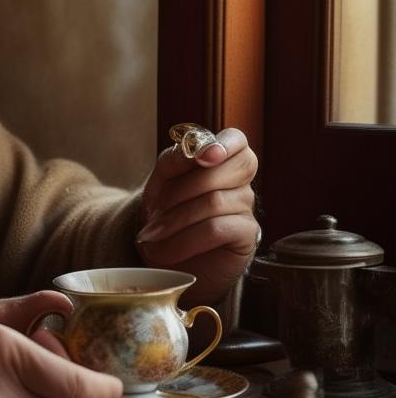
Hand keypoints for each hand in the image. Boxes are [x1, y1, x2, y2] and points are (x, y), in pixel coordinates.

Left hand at [137, 127, 258, 304]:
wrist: (161, 257)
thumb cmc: (163, 214)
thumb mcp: (159, 182)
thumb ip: (176, 160)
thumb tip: (200, 149)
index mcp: (219, 161)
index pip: (236, 141)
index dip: (224, 144)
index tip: (202, 157)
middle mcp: (238, 182)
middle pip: (232, 168)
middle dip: (184, 187)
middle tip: (156, 208)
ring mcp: (245, 208)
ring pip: (214, 202)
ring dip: (174, 220)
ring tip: (152, 235)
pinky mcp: (246, 235)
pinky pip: (216, 230)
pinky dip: (183, 240)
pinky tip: (164, 251)